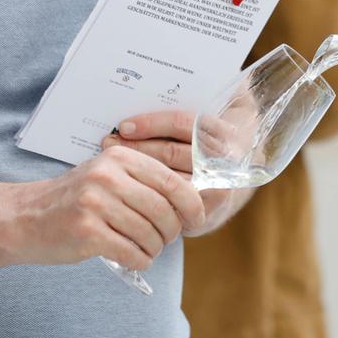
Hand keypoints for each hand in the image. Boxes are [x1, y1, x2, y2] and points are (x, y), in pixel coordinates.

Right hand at [7, 145, 206, 272]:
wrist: (22, 218)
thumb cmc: (73, 200)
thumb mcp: (106, 175)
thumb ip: (142, 181)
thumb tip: (192, 200)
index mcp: (119, 157)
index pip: (171, 181)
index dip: (192, 203)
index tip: (196, 218)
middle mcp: (107, 176)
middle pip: (163, 210)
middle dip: (172, 231)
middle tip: (167, 239)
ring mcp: (95, 203)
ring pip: (149, 233)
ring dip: (154, 248)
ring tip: (147, 250)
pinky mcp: (86, 232)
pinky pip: (130, 252)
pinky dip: (140, 260)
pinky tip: (135, 259)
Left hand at [102, 110, 234, 236]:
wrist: (228, 185)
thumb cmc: (202, 151)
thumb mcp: (198, 131)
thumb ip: (173, 126)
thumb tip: (127, 124)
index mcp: (224, 133)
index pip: (183, 124)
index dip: (152, 124)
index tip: (124, 126)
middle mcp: (224, 161)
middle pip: (172, 152)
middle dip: (137, 147)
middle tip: (108, 143)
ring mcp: (215, 189)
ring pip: (168, 179)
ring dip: (137, 170)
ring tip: (113, 165)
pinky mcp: (202, 213)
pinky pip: (168, 204)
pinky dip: (146, 196)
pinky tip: (128, 191)